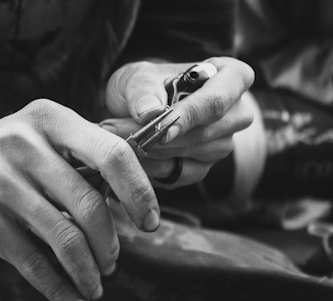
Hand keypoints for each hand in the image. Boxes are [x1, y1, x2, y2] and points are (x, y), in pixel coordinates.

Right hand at [0, 99, 159, 300]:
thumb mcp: (28, 144)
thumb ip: (73, 164)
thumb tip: (126, 203)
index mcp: (46, 117)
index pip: (113, 153)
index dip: (140, 192)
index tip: (151, 222)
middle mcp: (22, 141)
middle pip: (91, 204)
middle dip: (111, 244)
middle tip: (113, 263)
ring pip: (65, 238)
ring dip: (89, 271)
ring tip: (94, 284)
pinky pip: (33, 262)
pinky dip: (60, 289)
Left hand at [102, 57, 254, 187]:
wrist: (137, 107)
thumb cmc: (145, 85)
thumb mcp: (138, 77)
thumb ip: (143, 91)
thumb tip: (149, 113)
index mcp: (232, 78)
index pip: (216, 101)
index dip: (189, 117)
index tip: (160, 128)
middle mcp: (235, 114)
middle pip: (203, 133)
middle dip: (158, 136)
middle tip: (114, 130)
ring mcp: (222, 144)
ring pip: (188, 155)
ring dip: (148, 151)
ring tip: (115, 137)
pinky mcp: (203, 167)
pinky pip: (178, 174)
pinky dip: (150, 167)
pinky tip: (129, 154)